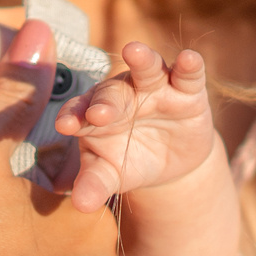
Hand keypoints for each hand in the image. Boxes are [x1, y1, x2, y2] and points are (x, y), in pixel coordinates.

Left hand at [52, 41, 218, 213]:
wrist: (171, 161)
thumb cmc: (128, 161)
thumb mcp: (111, 175)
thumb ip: (94, 184)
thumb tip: (81, 205)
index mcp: (93, 113)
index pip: (78, 112)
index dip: (73, 116)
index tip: (65, 126)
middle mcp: (121, 93)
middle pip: (110, 92)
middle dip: (105, 102)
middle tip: (98, 114)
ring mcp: (154, 88)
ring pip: (146, 69)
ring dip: (142, 60)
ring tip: (133, 50)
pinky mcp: (187, 91)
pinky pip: (188, 75)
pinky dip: (189, 66)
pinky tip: (190, 58)